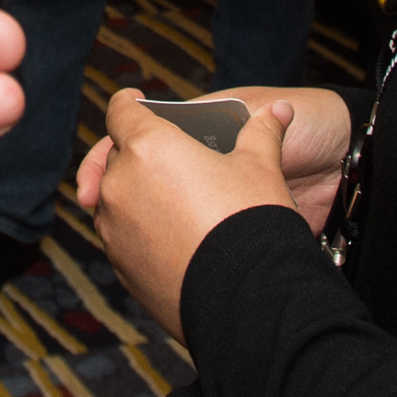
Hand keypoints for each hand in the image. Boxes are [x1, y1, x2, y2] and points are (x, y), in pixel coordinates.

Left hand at [73, 88, 306, 334]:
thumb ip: (262, 133)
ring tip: (170, 201)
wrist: (247, 296)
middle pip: (116, 158)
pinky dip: (139, 232)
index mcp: (148, 146)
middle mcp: (120, 184)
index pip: (121, 111)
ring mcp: (115, 228)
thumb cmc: (250, 220)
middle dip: (135, 154)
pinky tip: (172, 238)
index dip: (127, 103)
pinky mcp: (121, 266)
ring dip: (133, 195)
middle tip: (164, 158)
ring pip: (115, 200)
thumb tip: (281, 111)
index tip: (132, 101)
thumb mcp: (262, 166)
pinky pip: (122, 238)